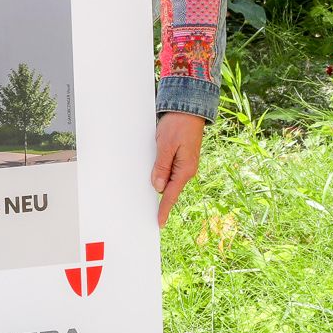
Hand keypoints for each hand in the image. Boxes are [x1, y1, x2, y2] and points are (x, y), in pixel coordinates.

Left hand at [152, 112, 205, 227]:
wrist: (188, 109)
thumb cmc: (178, 126)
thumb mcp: (165, 145)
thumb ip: (162, 166)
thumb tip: (158, 187)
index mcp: (185, 169)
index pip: (172, 194)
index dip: (164, 209)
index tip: (159, 222)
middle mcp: (186, 170)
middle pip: (169, 189)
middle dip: (158, 196)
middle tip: (145, 208)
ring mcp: (183, 164)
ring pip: (168, 179)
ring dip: (158, 181)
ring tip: (144, 186)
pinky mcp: (179, 158)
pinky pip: (168, 170)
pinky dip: (160, 173)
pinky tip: (153, 172)